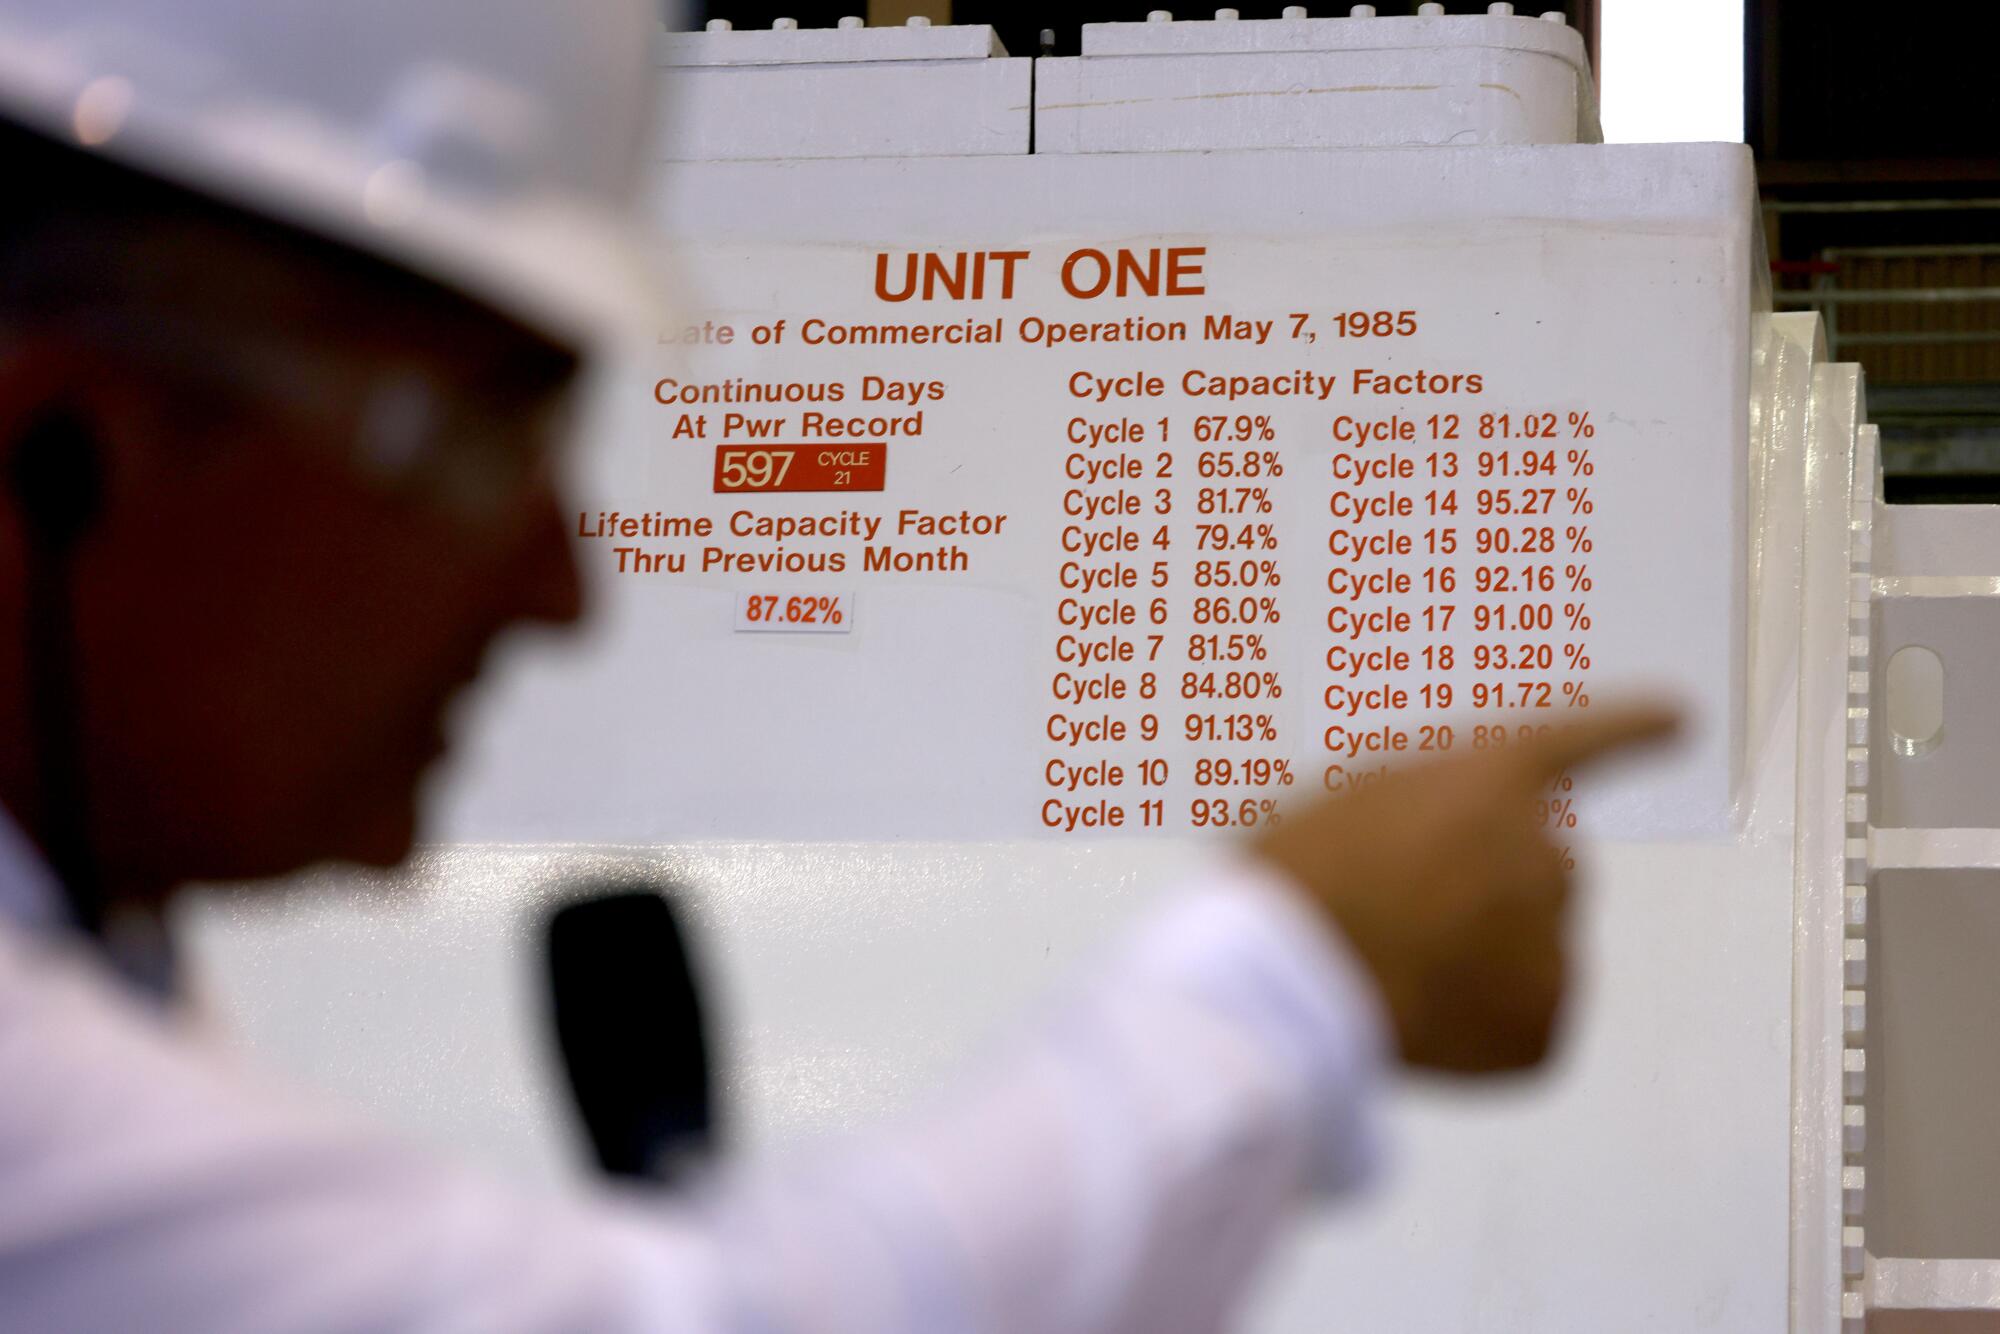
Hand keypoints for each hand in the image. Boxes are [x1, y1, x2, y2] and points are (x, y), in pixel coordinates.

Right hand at [1254, 704, 1679, 1073]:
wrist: (1293, 978)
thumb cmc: (1302, 877)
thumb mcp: (1350, 797)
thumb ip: (1422, 802)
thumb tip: (1445, 846)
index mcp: (1493, 782)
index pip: (1579, 742)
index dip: (1631, 728)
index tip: (1680, 717)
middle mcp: (1546, 854)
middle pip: (1541, 870)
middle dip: (1494, 890)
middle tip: (1412, 914)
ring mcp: (1553, 942)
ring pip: (1532, 948)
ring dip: (1485, 958)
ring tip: (1401, 968)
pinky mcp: (1547, 1025)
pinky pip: (1525, 1020)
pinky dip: (1483, 1026)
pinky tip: (1420, 1014)